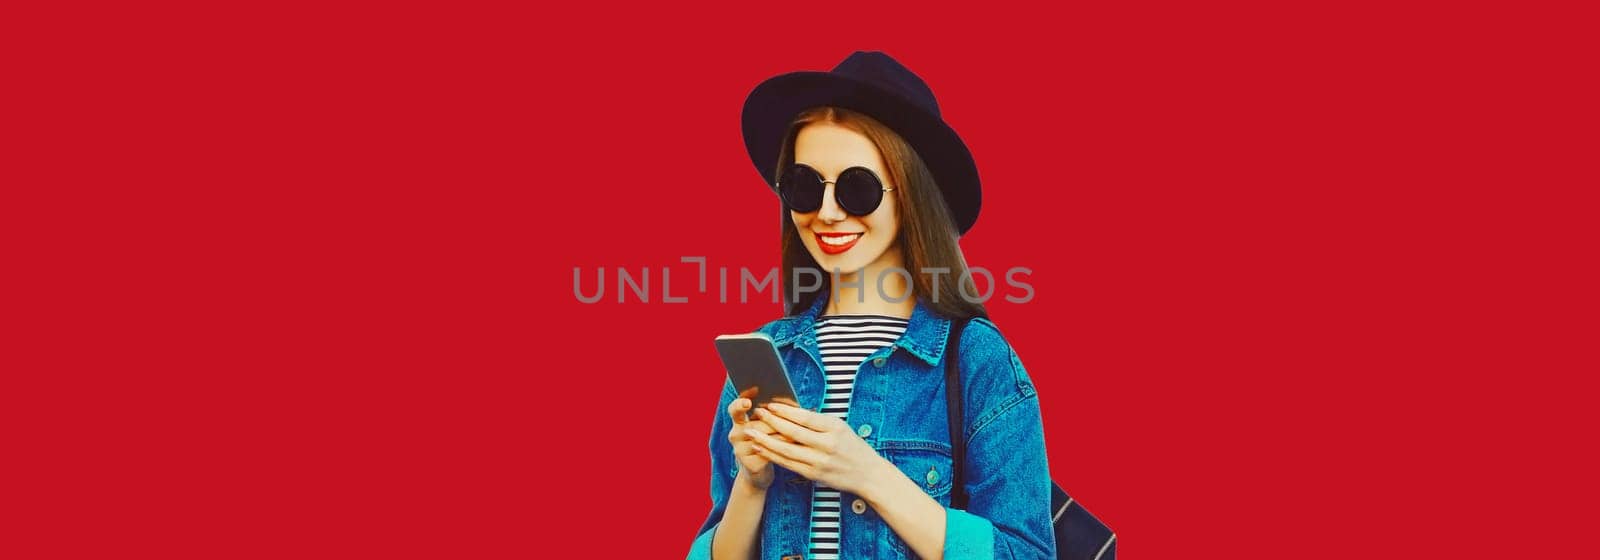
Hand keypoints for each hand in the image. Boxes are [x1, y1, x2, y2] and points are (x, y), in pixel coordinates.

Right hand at [726, 389, 786, 489]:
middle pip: (754, 424)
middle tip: (781, 416)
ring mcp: (740, 450)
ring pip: (762, 438)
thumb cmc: (767, 442)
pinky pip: (767, 452)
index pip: (734, 409)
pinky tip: (793, 443)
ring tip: (794, 429)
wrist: (758, 472)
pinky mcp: (749, 464)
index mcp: (738, 421)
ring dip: (780, 433)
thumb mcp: (766, 426)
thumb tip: (789, 402)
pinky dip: (781, 446)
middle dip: (771, 421)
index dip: (740, 404)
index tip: (749, 401)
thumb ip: (771, 414)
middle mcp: (735, 434)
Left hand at [746, 401, 889, 495]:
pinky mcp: (813, 475)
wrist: (867, 473)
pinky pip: (788, 464)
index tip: (770, 404)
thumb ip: (817, 421)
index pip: (805, 418)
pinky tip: (760, 449)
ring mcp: (819, 462)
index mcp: (834, 429)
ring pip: (787, 450)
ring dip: (766, 441)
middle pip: (793, 433)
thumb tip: (790, 410)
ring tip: (751, 432)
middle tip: (756, 413)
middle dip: (772, 422)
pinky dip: (772, 456)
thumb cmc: (851, 445)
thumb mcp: (839, 426)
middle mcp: (827, 445)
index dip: (785, 411)